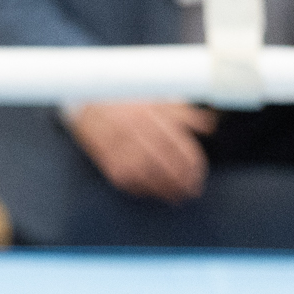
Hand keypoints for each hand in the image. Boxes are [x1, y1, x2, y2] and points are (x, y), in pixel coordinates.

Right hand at [65, 100, 215, 203]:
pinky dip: (138, 188)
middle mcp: (135, 128)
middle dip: (181, 181)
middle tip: (191, 192)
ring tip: (174, 197)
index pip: (178, 144)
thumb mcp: (157, 97)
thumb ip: (184, 112)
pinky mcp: (103, 154)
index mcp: (151, 113)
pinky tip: (149, 192)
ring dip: (162, 189)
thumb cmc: (125, 97)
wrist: (85, 95)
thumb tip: (209, 125)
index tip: (198, 176)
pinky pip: (122, 176)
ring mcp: (117, 142)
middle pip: (164, 161)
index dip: (192, 164)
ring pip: (145, 172)